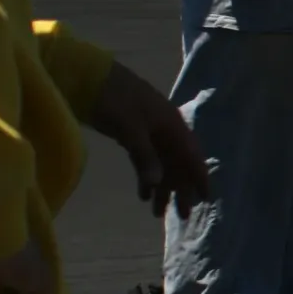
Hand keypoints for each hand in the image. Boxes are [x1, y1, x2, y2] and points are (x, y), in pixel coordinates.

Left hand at [88, 62, 210, 218]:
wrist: (88, 77)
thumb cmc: (115, 100)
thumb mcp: (131, 130)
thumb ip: (145, 157)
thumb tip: (157, 185)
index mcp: (172, 125)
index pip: (191, 155)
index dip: (199, 177)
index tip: (204, 199)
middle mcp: (165, 129)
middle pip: (178, 163)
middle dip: (180, 189)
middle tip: (181, 216)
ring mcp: (149, 131)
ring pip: (162, 164)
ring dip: (162, 187)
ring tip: (156, 212)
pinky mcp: (132, 133)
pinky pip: (146, 160)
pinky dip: (146, 177)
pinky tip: (142, 194)